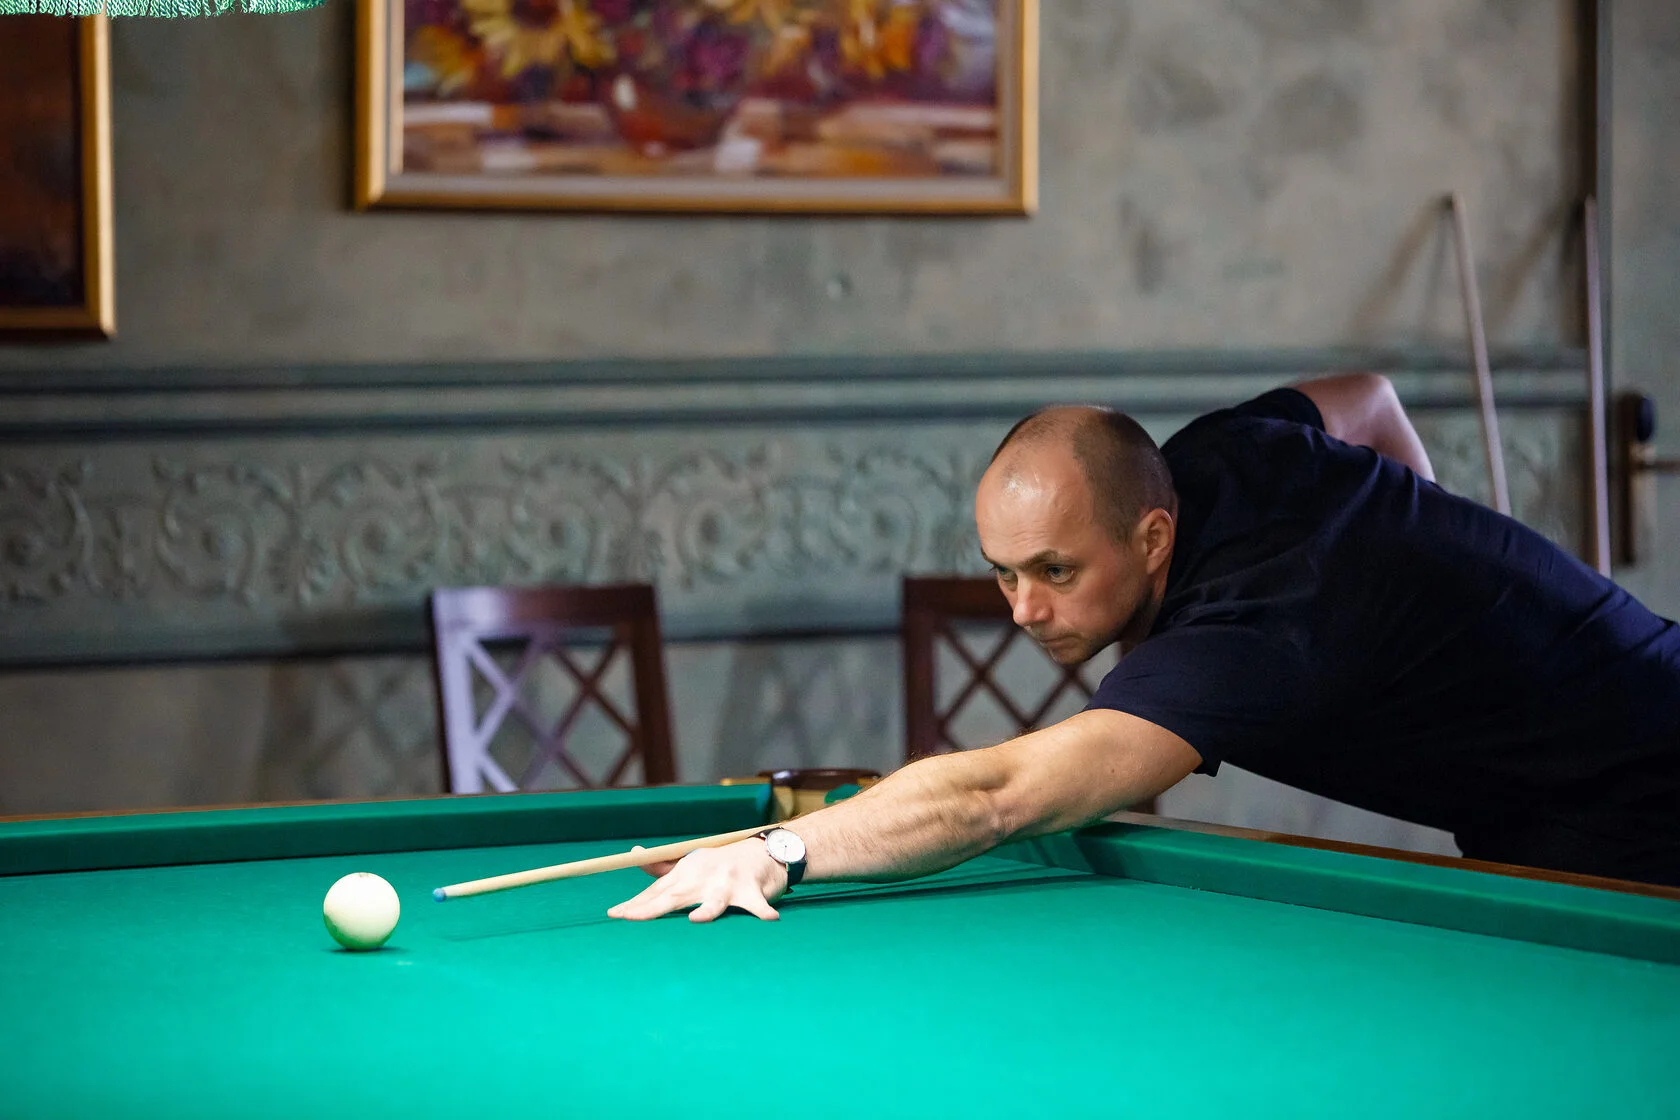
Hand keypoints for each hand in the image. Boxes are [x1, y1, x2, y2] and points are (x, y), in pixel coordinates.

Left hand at [606, 839, 787, 922]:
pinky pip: (757, 905)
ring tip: (697, 919)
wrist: (762, 851)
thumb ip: (661, 866)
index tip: (615, 914)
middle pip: (675, 897)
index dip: (635, 904)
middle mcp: (703, 878)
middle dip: (652, 908)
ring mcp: (728, 884)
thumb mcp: (690, 863)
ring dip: (708, 910)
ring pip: (716, 901)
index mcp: (686, 873)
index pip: (656, 892)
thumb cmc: (720, 864)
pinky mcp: (752, 890)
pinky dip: (763, 912)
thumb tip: (634, 854)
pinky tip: (769, 920)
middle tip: (631, 917)